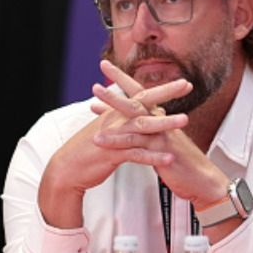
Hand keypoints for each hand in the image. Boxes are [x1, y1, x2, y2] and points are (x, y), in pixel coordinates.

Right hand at [39, 60, 189, 227]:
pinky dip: (152, 157)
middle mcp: (115, 121)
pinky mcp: (111, 155)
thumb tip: (147, 114)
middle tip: (185, 84)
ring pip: (142, 126)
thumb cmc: (87, 150)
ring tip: (184, 120)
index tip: (183, 83)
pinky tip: (168, 159)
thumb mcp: (106, 130)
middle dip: (165, 92)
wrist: (66, 169)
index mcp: (115, 114)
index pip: (141, 96)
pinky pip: (135, 155)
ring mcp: (113, 137)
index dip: (162, 89)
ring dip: (164, 123)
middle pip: (143, 103)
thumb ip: (125, 121)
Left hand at [89, 61, 228, 206]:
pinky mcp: (159, 151)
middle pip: (137, 96)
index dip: (123, 78)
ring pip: (135, 117)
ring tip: (93, 101)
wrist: (200, 179)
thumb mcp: (159, 141)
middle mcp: (160, 121)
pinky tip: (99, 139)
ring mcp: (160, 134)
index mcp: (158, 117)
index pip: (139, 92)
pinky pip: (136, 144)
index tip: (106, 65)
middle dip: (118, 82)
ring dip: (113, 108)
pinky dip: (116, 141)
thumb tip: (128, 120)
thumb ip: (145, 129)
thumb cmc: (178, 161)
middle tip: (102, 66)